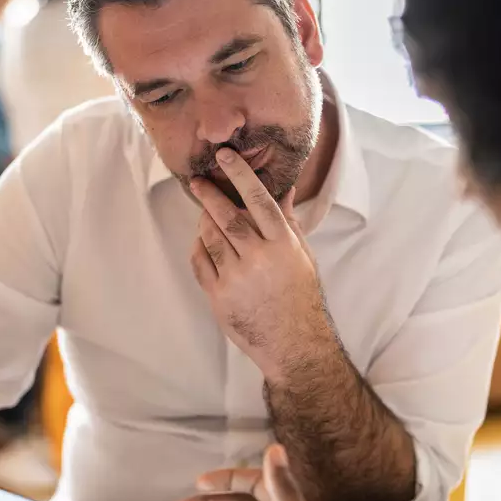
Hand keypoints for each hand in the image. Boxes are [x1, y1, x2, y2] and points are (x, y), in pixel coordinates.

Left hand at [189, 149, 326, 382]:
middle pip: (227, 216)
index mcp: (283, 245)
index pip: (258, 200)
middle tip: (198, 181)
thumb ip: (288, 222)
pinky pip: (200, 262)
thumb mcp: (302, 256)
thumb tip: (285, 189)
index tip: (225, 156)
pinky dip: (198, 247)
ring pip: (210, 237)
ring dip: (203, 221)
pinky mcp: (218, 296)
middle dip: (209, 195)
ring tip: (204, 213)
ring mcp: (236, 278)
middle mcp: (259, 258)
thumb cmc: (301, 297)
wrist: (293, 344)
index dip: (240, 174)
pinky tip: (202, 242)